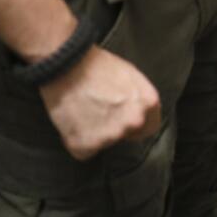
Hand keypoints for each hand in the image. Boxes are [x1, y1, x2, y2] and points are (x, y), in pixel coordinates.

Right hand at [39, 46, 160, 160]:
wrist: (66, 67)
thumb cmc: (95, 66)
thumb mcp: (130, 75)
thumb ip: (137, 98)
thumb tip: (136, 109)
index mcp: (148, 103)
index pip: (149, 127)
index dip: (134, 125)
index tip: (122, 120)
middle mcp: (134, 121)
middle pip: (125, 135)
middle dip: (113, 128)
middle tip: (97, 111)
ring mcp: (111, 135)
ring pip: (103, 143)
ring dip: (93, 133)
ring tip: (83, 111)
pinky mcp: (87, 145)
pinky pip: (82, 150)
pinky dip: (76, 140)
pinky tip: (72, 121)